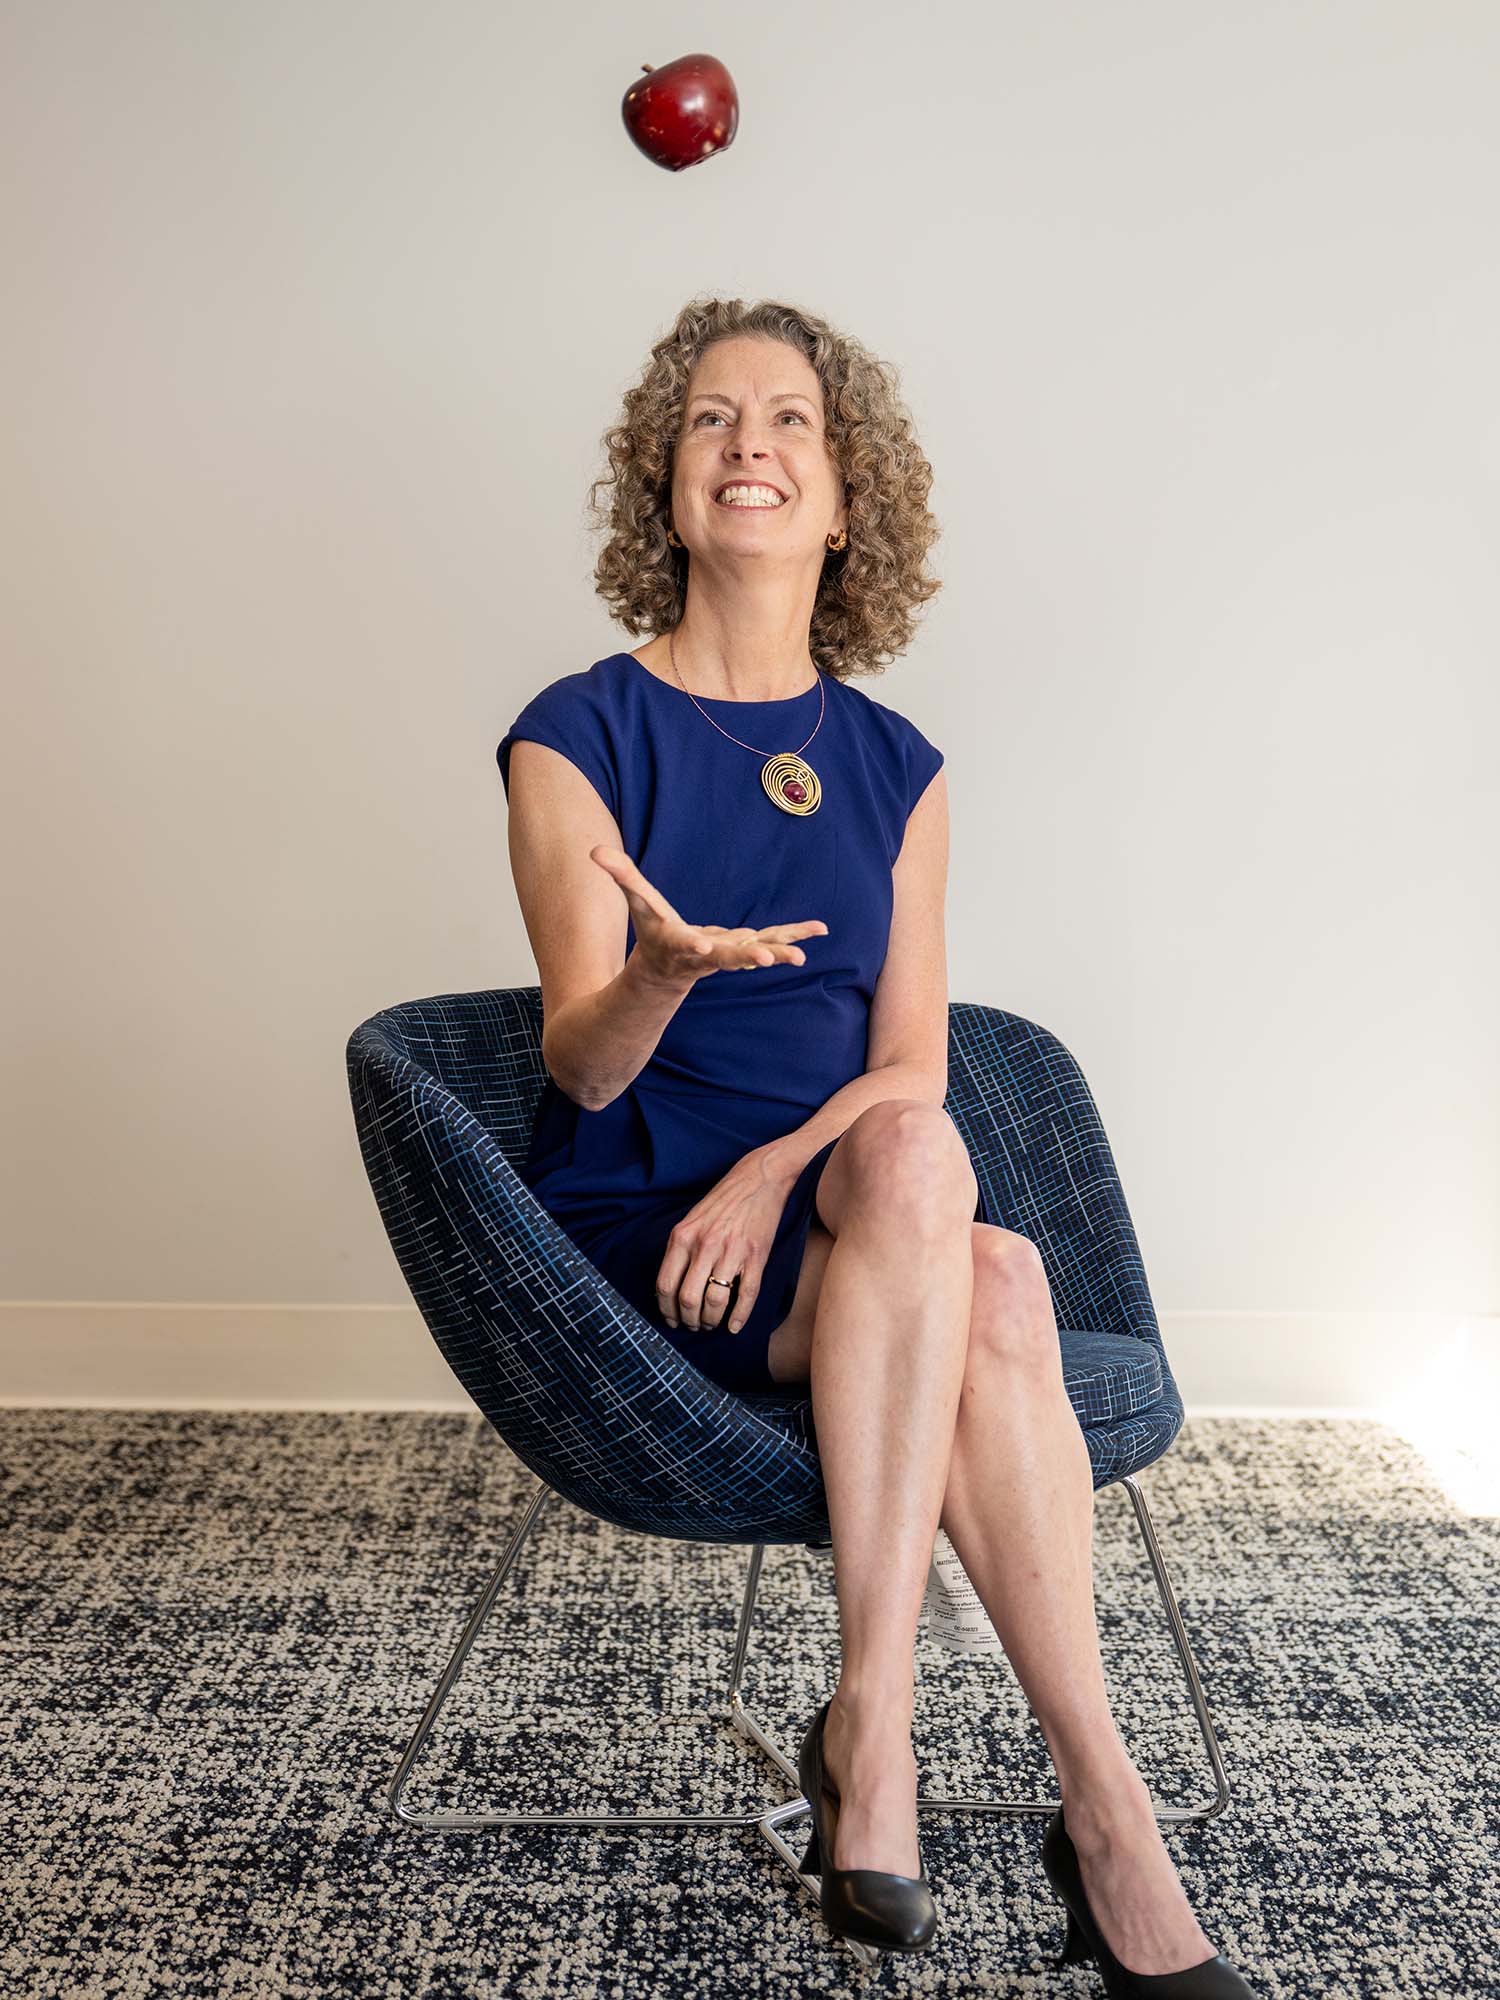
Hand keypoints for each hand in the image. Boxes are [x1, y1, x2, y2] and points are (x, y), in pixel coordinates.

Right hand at [589, 844, 827, 985]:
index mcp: (679, 944)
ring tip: (801, 956)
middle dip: (748, 958)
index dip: (693, 944)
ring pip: (756, 954)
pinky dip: (795, 935)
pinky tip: (820, 930)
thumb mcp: (636, 902)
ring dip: (779, 953)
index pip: (685, 943)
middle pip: (728, 957)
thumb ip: (620, 876)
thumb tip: (594, 852)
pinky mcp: (746, 949)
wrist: (666, 970)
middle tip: (767, 960)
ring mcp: (729, 955)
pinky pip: (774, 941)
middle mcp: (707, 955)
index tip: (700, 946)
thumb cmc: (651, 932)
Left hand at [655, 1146, 797, 1336]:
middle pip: (688, 1299)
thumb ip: (680, 1249)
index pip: (665, 1285)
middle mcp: (704, 1245)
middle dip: (688, 1320)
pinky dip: (739, 1317)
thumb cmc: (723, 1200)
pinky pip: (746, 1295)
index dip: (666, 1310)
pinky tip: (733, 1326)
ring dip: (710, 1321)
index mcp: (683, 1236)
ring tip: (710, 1324)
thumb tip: (672, 1286)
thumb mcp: (691, 1219)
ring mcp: (731, 1252)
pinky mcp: (755, 1256)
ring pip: (714, 1302)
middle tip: (692, 1325)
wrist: (759, 1178)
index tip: (671, 1319)